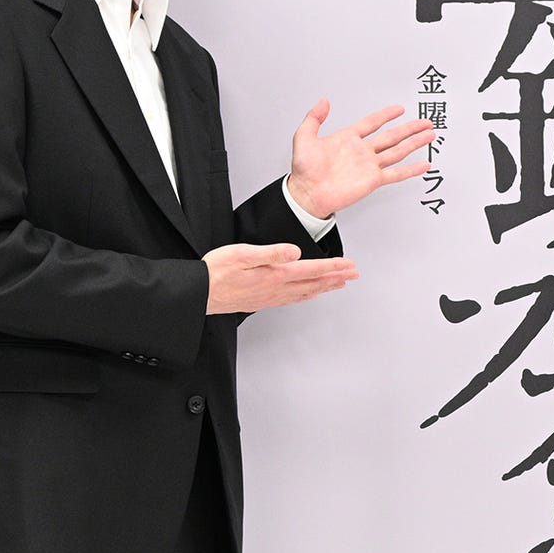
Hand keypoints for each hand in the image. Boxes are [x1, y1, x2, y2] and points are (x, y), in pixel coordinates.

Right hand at [203, 242, 358, 313]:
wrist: (199, 294)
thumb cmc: (216, 272)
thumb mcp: (242, 254)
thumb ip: (271, 252)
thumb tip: (295, 251)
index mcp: (275, 274)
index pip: (312, 269)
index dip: (333, 266)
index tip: (350, 265)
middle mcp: (277, 288)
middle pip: (314, 282)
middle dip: (336, 277)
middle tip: (354, 275)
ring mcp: (271, 297)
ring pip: (306, 292)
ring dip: (325, 287)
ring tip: (339, 284)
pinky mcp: (263, 301)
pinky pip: (293, 299)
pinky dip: (307, 295)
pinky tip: (309, 294)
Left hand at [286, 100, 436, 218]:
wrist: (307, 194)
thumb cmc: (304, 171)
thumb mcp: (303, 137)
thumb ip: (314, 118)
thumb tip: (323, 101)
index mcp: (347, 139)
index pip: (372, 123)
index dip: (385, 115)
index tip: (398, 109)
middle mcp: (361, 152)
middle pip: (392, 136)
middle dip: (410, 128)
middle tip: (424, 122)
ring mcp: (369, 166)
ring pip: (398, 151)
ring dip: (414, 143)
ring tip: (429, 135)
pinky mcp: (373, 180)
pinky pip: (396, 173)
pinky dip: (411, 170)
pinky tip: (423, 165)